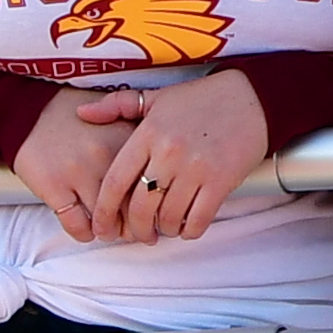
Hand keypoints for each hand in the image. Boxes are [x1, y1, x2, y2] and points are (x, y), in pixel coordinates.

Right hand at [13, 87, 142, 240]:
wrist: (33, 109)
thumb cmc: (80, 121)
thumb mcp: (118, 120)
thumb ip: (142, 145)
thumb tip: (160, 185)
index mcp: (128, 139)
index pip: (153, 185)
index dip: (154, 205)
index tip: (151, 213)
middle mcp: (107, 155)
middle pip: (133, 209)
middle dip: (136, 227)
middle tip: (135, 232)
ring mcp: (79, 171)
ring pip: (106, 222)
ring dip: (109, 232)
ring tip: (109, 231)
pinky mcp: (54, 185)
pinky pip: (77, 225)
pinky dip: (84, 233)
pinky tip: (85, 230)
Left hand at [88, 70, 269, 243]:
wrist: (250, 98)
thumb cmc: (200, 99)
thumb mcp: (155, 97)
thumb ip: (116, 106)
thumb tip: (82, 114)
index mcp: (147, 134)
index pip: (115, 181)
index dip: (104, 211)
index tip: (101, 227)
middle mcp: (168, 153)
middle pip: (141, 207)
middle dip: (136, 229)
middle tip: (140, 234)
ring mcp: (195, 168)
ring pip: (169, 217)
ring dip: (165, 229)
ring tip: (165, 227)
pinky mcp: (221, 181)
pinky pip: (198, 219)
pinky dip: (189, 230)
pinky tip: (187, 226)